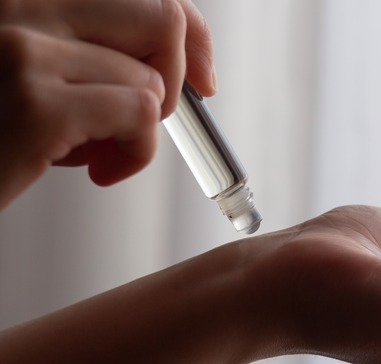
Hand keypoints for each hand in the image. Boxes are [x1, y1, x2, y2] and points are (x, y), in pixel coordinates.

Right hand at [0, 0, 214, 208]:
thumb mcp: (32, 67)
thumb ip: (86, 48)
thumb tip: (179, 62)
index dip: (187, 28)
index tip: (202, 74)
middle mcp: (19, 2)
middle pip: (160, 18)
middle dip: (171, 80)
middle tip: (146, 119)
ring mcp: (23, 47)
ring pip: (151, 83)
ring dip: (137, 132)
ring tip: (92, 152)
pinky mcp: (35, 103)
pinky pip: (138, 117)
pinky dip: (135, 154)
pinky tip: (97, 171)